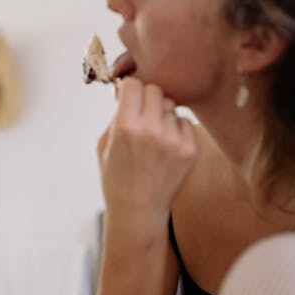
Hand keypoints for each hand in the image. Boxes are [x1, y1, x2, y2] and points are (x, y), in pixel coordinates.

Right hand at [98, 77, 196, 220]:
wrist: (137, 210)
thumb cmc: (116, 177)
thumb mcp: (104, 144)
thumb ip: (116, 114)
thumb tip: (127, 87)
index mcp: (126, 127)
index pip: (134, 84)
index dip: (129, 90)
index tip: (128, 99)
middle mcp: (152, 130)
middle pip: (155, 90)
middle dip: (146, 99)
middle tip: (141, 116)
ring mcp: (173, 140)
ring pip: (170, 106)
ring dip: (161, 115)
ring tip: (153, 139)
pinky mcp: (190, 149)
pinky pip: (184, 122)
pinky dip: (175, 130)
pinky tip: (165, 148)